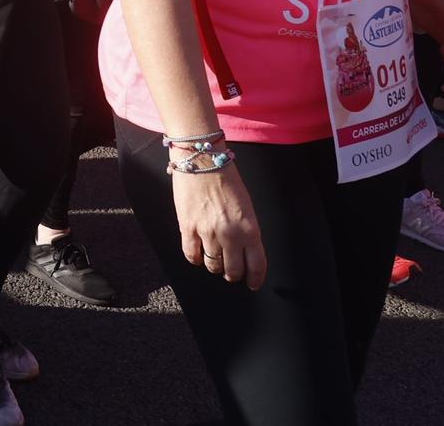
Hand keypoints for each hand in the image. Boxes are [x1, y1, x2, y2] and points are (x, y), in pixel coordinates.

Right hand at [173, 164, 266, 289]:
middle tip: (230, 271)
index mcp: (250, 228)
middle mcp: (230, 235)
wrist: (202, 160)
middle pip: (233, 270)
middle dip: (233, 274)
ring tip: (213, 260)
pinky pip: (191, 255)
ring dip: (214, 266)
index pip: (256, 265)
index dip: (254, 278)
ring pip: (212, 265)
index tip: (251, 283)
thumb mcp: (246, 206)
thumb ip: (245, 229)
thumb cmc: (226, 179)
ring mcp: (207, 233)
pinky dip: (195, 259)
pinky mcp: (188, 228)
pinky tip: (197, 254)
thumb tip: (242, 249)